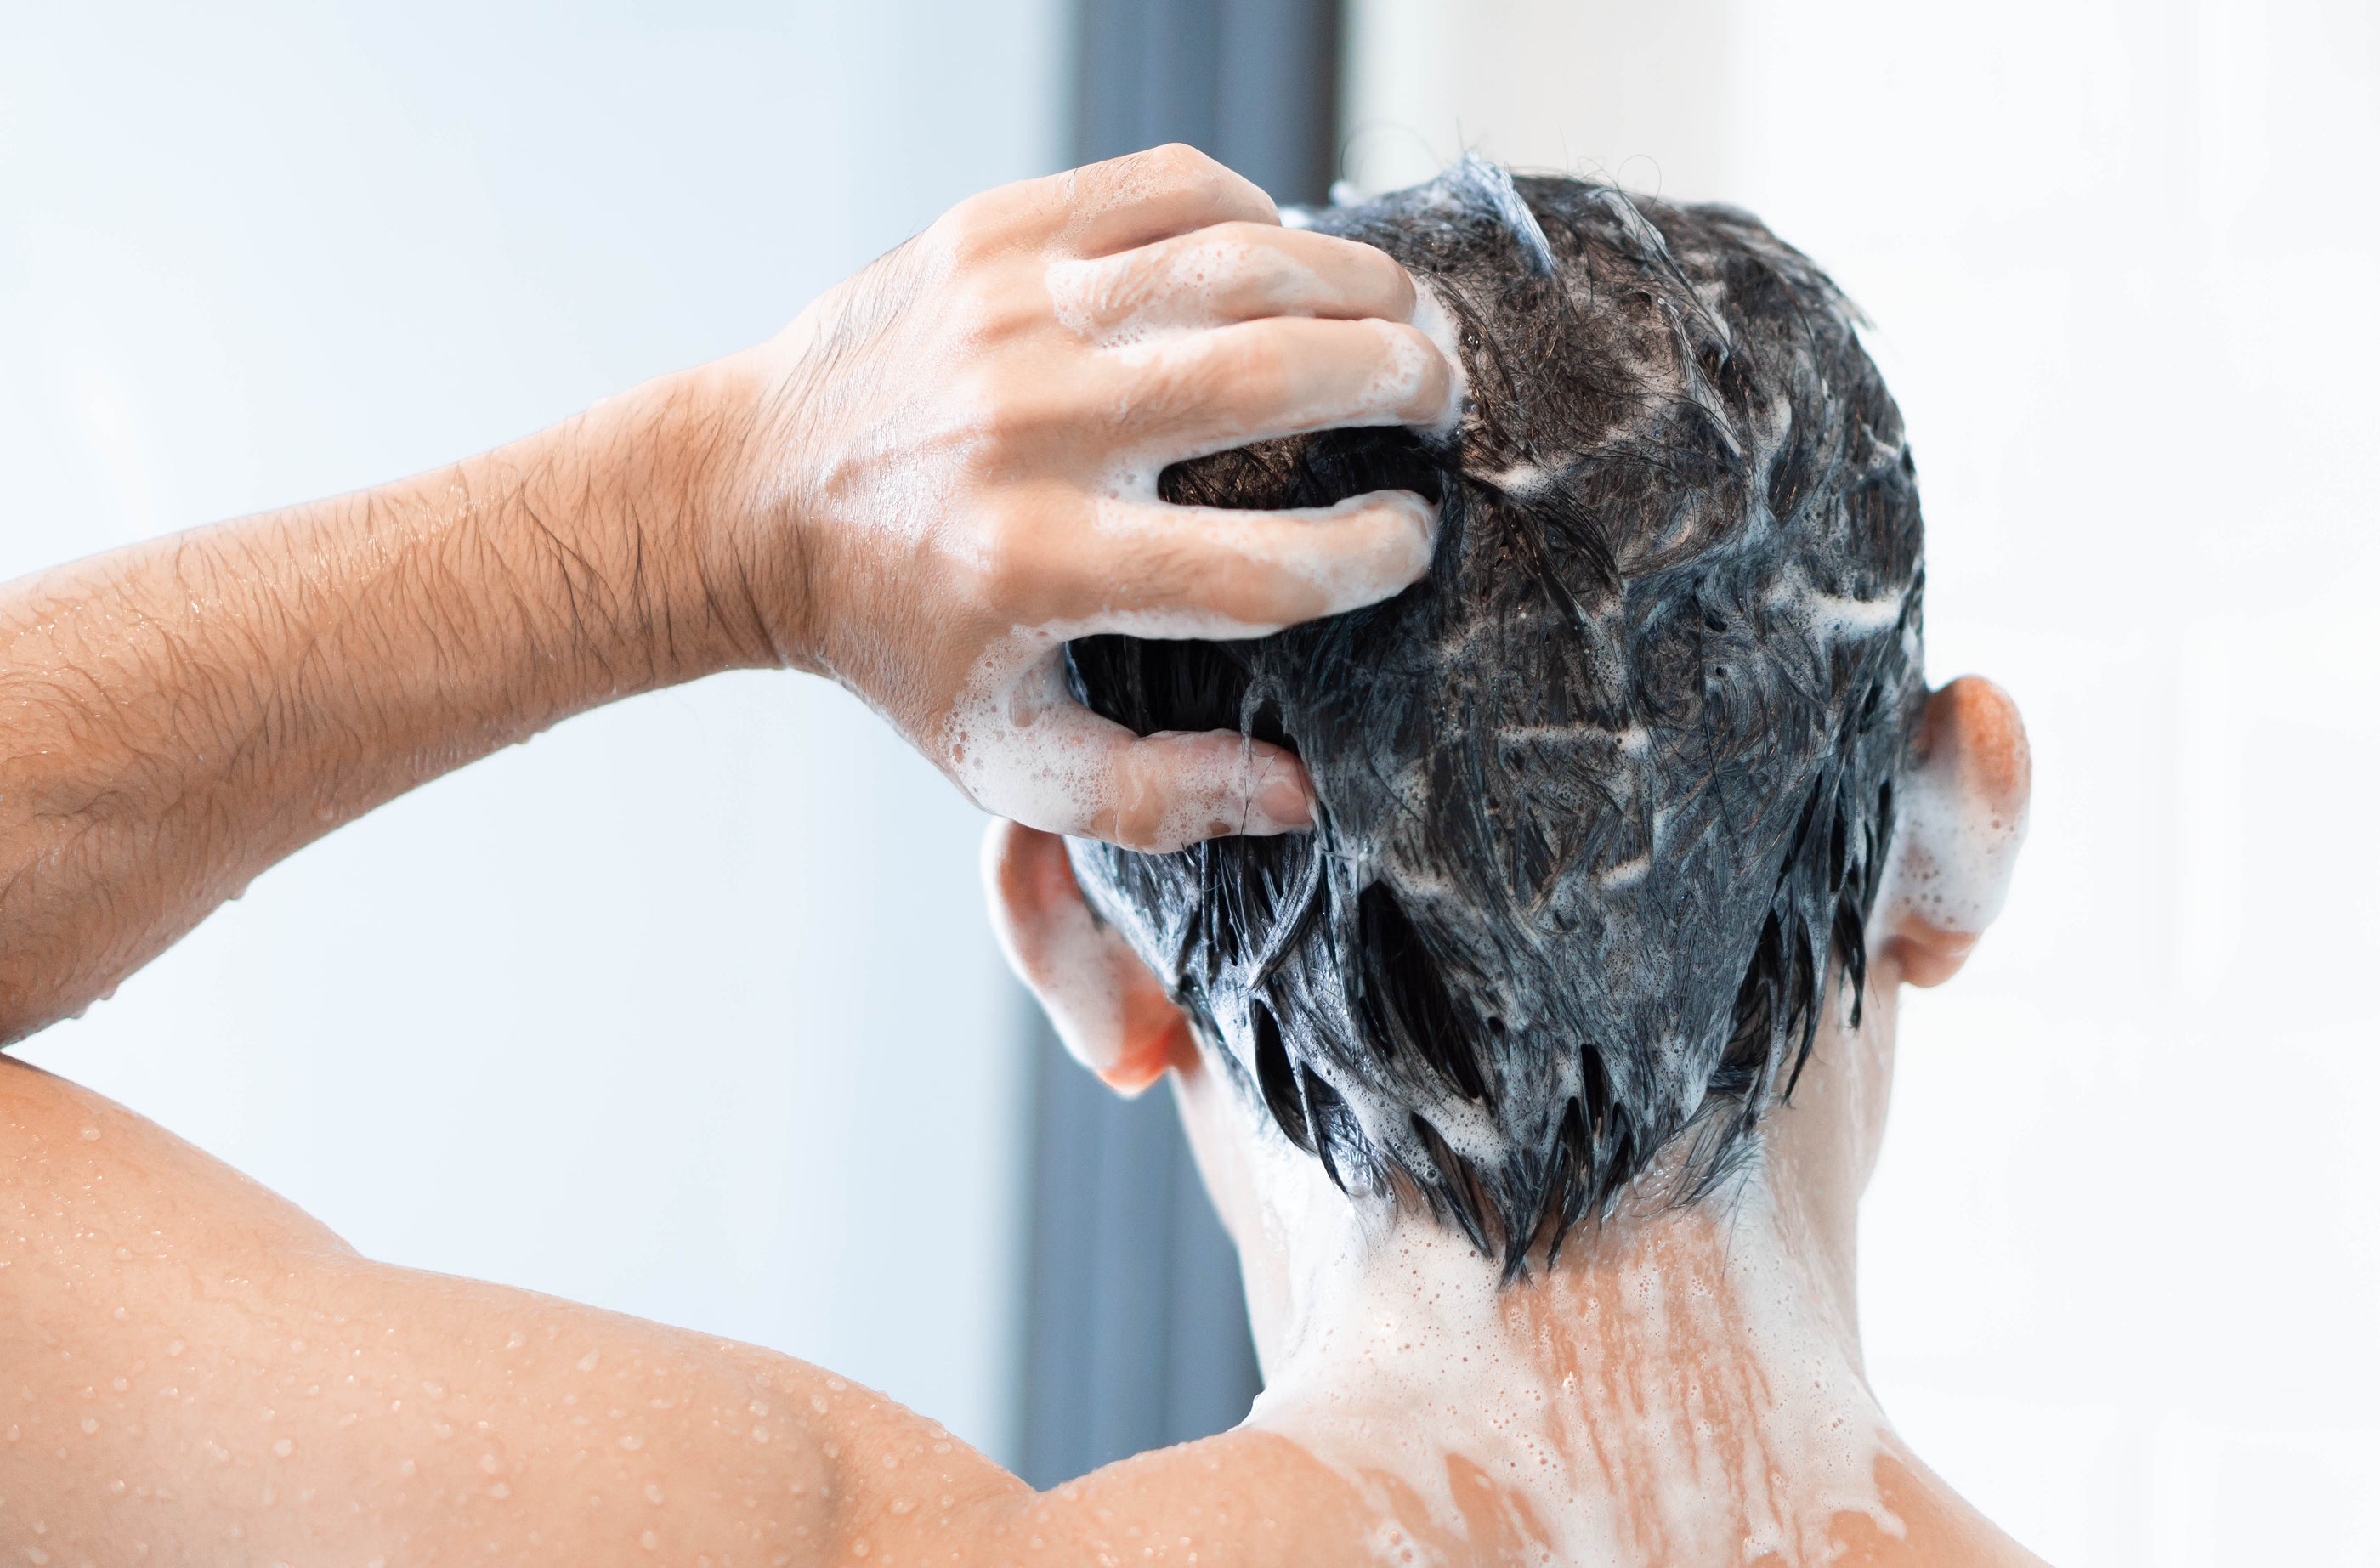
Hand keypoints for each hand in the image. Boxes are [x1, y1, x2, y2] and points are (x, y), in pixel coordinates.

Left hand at [728, 145, 1458, 851]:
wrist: (745, 500)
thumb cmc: (899, 640)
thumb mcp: (1009, 758)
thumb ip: (1156, 798)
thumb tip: (1297, 796)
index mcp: (1043, 567)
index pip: (1267, 566)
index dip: (1372, 555)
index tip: (1407, 541)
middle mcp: (1032, 428)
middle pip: (1278, 379)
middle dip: (1400, 384)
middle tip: (1440, 401)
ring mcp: (1013, 312)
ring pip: (1243, 260)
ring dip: (1358, 282)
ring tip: (1408, 314)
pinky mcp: (993, 233)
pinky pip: (1171, 187)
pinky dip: (1255, 214)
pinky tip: (1283, 259)